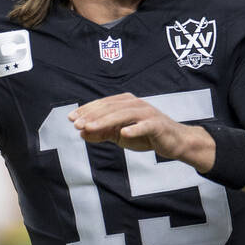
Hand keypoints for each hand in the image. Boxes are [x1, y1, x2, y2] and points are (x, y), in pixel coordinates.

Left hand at [72, 93, 202, 162]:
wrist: (174, 142)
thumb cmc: (146, 135)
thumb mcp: (120, 135)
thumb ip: (102, 133)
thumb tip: (81, 133)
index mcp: (126, 103)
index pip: (103, 104)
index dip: (86, 110)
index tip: (71, 119)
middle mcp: (136, 104)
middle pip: (110, 108)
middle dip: (92, 116)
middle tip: (76, 124)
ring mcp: (147, 113)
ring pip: (123, 115)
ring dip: (105, 121)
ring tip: (90, 128)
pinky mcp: (157, 125)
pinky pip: (144, 126)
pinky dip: (134, 129)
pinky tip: (123, 134)